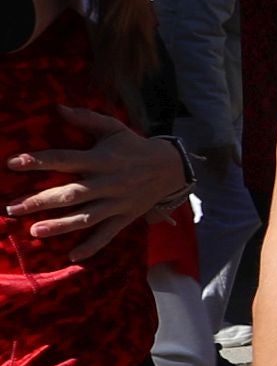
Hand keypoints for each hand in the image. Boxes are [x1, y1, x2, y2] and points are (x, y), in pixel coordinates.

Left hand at [5, 108, 187, 258]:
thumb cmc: (134, 146)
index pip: (66, 159)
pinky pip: (108, 234)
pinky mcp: (125, 217)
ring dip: (60, 225)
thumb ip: (86, 118)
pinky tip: (73, 257)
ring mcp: (117, 203)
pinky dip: (92, 246)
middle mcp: (108, 183)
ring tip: (34, 232)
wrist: (171, 168)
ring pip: (86, 217)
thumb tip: (58, 108)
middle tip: (13, 208)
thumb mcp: (114, 128)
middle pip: (71, 194)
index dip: (39, 161)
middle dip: (41, 201)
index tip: (13, 163)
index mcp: (102, 159)